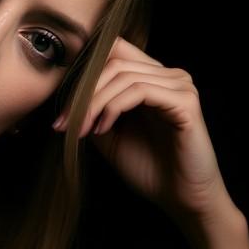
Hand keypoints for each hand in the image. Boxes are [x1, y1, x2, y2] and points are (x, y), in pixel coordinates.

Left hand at [54, 36, 237, 229]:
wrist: (180, 198)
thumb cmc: (148, 169)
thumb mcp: (108, 136)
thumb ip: (92, 110)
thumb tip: (66, 95)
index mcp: (151, 78)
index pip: (113, 50)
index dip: (82, 73)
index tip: (62, 110)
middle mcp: (168, 74)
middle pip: (113, 61)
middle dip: (82, 94)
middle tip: (64, 125)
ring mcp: (179, 85)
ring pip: (123, 76)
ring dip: (93, 104)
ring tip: (83, 132)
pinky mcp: (185, 101)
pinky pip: (140, 91)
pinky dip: (114, 108)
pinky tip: (103, 129)